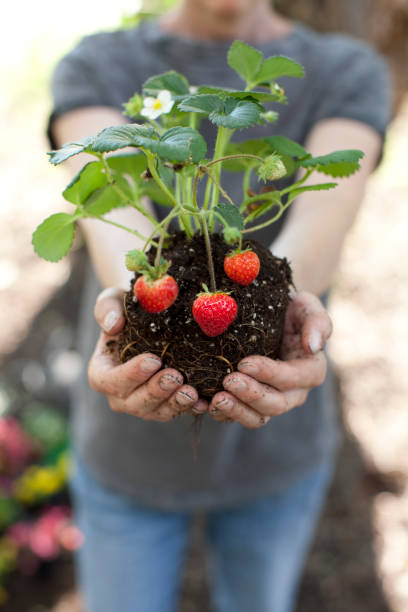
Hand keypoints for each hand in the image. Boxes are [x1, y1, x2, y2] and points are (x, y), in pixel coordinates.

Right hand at [88, 288, 206, 420]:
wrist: (153, 319)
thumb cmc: (129, 309)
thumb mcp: (114, 299)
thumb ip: (107, 308)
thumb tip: (112, 324)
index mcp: (102, 373)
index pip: (111, 380)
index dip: (131, 374)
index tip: (153, 360)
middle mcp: (120, 395)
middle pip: (135, 402)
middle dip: (156, 391)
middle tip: (176, 377)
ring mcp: (145, 404)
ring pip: (158, 412)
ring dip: (175, 404)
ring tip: (191, 392)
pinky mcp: (167, 406)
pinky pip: (179, 412)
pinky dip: (192, 409)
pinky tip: (205, 402)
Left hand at [208, 291, 331, 427]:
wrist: (273, 315)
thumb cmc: (291, 309)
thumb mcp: (308, 307)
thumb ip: (317, 323)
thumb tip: (314, 346)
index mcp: (310, 371)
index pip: (291, 378)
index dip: (269, 373)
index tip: (244, 362)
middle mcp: (293, 393)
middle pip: (275, 405)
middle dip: (251, 395)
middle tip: (228, 380)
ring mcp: (270, 401)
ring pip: (256, 418)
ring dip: (235, 411)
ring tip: (215, 400)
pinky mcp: (249, 403)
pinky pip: (235, 416)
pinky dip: (220, 414)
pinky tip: (202, 404)